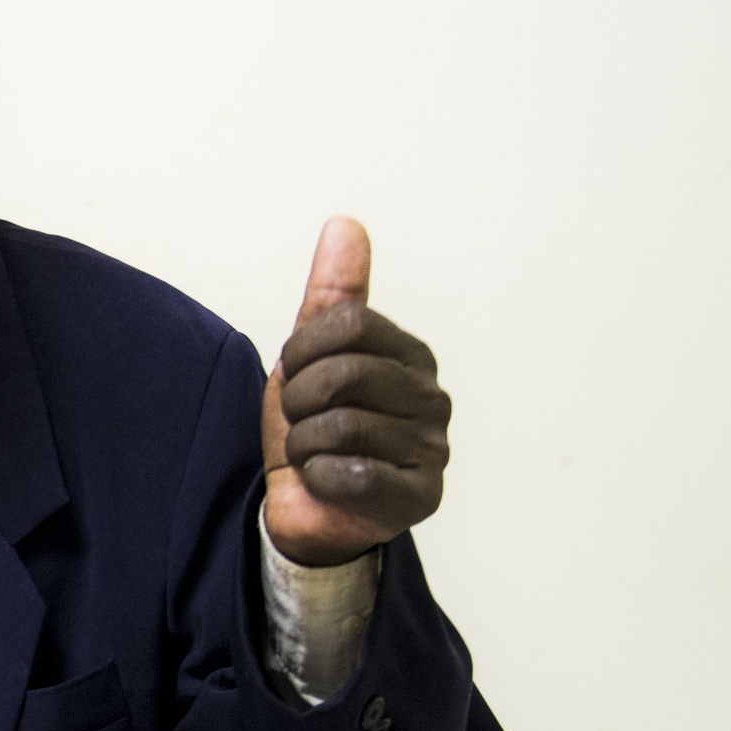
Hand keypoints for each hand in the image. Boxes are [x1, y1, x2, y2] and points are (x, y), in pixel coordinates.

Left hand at [261, 217, 450, 565]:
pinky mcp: (419, 498)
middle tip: (301, 421)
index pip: (346, 323)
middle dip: (298, 401)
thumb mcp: (311, 354)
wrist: (305, 506)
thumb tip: (345, 224)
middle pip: (344, 374)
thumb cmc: (314, 426)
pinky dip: (317, 477)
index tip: (296, 376)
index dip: (301, 352)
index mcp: (411, 355)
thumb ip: (331, 293)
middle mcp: (433, 399)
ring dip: (304, 443)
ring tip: (314, 452)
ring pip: (342, 426)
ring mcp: (433, 450)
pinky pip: (350, 474)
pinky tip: (326, 481)